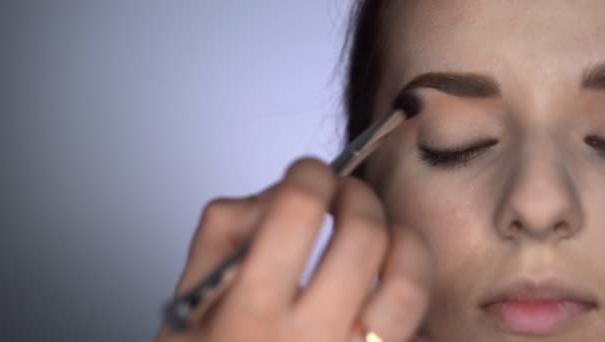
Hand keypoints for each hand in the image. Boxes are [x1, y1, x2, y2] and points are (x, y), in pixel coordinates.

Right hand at [156, 157, 432, 341]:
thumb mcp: (189, 297)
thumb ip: (226, 228)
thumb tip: (282, 193)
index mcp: (251, 312)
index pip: (297, 209)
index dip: (309, 173)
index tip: (309, 173)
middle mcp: (309, 340)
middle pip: (363, 235)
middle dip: (356, 195)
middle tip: (343, 194)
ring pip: (409, 283)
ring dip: (401, 240)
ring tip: (381, 232)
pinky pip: (415, 327)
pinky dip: (405, 289)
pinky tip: (384, 282)